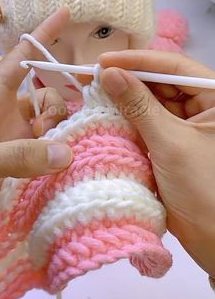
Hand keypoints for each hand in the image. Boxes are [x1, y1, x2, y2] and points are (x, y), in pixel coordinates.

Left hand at [0, 8, 71, 221]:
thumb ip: (15, 156)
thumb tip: (65, 153)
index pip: (21, 57)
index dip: (42, 34)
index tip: (65, 13)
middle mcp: (7, 113)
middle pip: (45, 93)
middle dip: (56, 105)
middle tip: (48, 129)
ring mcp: (15, 137)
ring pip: (50, 121)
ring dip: (58, 131)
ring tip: (55, 152)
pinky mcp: (20, 161)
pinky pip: (49, 150)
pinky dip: (59, 153)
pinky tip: (65, 163)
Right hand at [99, 50, 214, 278]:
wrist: (211, 238)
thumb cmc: (202, 187)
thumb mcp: (170, 142)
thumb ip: (139, 105)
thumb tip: (110, 74)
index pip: (175, 67)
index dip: (139, 61)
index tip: (105, 60)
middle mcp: (203, 105)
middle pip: (161, 82)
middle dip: (129, 79)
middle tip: (94, 77)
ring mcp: (186, 123)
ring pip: (151, 101)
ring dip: (126, 99)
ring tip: (96, 93)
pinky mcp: (171, 141)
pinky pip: (147, 122)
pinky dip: (128, 119)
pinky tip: (107, 113)